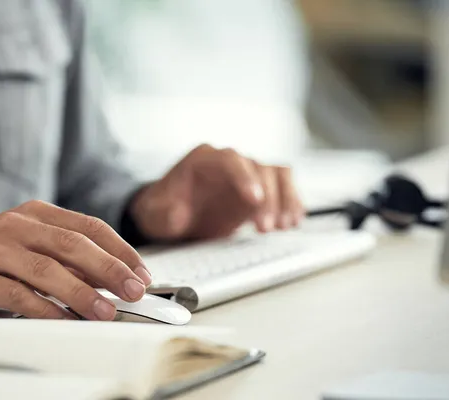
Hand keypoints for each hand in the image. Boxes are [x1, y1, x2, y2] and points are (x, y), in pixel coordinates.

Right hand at [0, 201, 151, 319]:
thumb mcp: (24, 244)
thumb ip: (61, 256)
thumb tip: (109, 281)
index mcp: (35, 213)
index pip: (89, 226)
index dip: (120, 250)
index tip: (141, 272)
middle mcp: (16, 225)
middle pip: (74, 244)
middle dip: (111, 269)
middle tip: (135, 290)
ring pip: (49, 270)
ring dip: (84, 293)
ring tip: (107, 312)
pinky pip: (20, 296)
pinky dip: (48, 311)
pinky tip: (67, 323)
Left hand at [130, 144, 303, 240]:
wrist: (170, 216)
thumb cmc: (162, 210)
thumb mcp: (155, 213)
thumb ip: (164, 212)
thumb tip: (176, 211)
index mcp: (203, 160)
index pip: (230, 159)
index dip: (245, 177)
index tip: (254, 200)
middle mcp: (228, 162)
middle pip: (258, 167)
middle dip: (268, 197)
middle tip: (266, 227)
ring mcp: (245, 175)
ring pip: (277, 174)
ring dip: (285, 199)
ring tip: (285, 226)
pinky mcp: (258, 191)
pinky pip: (282, 188)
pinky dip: (291, 202)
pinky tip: (293, 220)